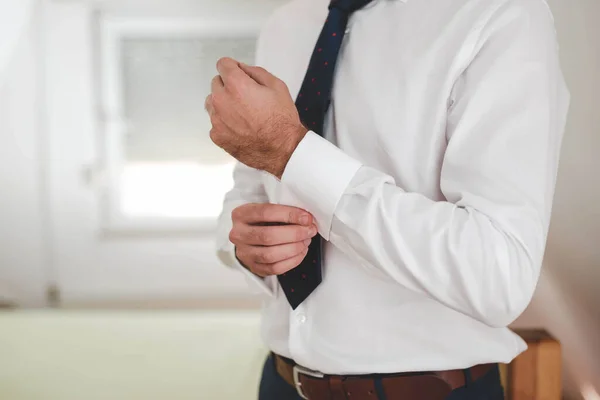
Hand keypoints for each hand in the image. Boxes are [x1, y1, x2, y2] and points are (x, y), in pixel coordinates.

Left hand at [205, 57, 307, 177]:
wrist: (281, 151)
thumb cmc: (281, 121)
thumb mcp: (277, 86)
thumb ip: (256, 72)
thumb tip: (243, 69)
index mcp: (236, 85)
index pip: (223, 64)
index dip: (233, 67)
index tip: (238, 73)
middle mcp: (222, 100)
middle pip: (216, 83)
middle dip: (229, 85)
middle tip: (246, 97)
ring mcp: (217, 119)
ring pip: (212, 102)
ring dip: (223, 103)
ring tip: (242, 113)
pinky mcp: (217, 135)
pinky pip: (215, 122)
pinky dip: (224, 122)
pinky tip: (240, 127)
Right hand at [229, 203, 317, 276]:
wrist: (250, 236)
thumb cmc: (262, 221)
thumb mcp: (267, 210)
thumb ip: (283, 212)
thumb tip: (306, 220)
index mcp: (241, 214)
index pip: (265, 212)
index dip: (289, 215)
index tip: (307, 218)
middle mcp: (238, 234)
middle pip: (268, 236)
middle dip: (294, 234)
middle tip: (310, 231)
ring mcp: (244, 253)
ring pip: (270, 255)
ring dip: (294, 248)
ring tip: (306, 241)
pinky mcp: (253, 267)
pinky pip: (274, 268)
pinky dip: (292, 261)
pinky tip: (301, 252)